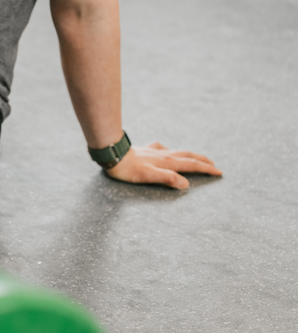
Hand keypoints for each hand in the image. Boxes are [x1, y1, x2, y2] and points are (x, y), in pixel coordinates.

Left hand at [106, 141, 221, 189]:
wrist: (112, 154)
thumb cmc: (128, 169)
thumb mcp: (149, 176)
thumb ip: (168, 179)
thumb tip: (186, 184)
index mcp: (167, 162)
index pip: (191, 165)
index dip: (206, 169)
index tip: (219, 172)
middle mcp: (163, 155)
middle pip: (188, 156)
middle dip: (202, 161)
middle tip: (214, 165)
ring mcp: (154, 151)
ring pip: (177, 151)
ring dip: (190, 155)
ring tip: (197, 157)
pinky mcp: (145, 150)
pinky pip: (162, 149)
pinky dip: (170, 151)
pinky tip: (166, 150)